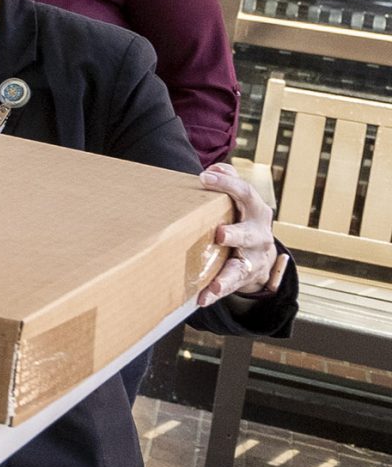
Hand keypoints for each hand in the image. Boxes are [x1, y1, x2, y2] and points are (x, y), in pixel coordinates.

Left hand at [197, 164, 282, 305]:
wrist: (263, 255)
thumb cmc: (243, 219)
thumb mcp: (241, 199)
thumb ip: (229, 180)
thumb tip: (215, 167)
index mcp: (255, 210)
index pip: (245, 193)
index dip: (227, 184)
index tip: (204, 177)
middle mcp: (259, 234)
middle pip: (249, 233)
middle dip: (235, 234)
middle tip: (219, 234)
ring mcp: (254, 257)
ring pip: (242, 266)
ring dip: (227, 275)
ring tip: (215, 285)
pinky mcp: (245, 275)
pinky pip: (231, 285)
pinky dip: (217, 292)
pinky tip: (203, 299)